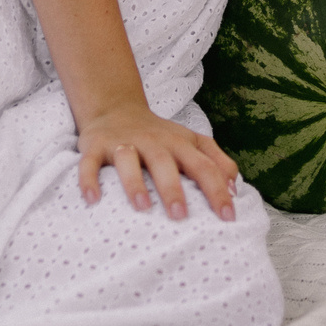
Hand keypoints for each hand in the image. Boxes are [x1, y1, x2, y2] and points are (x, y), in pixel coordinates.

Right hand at [78, 99, 238, 221]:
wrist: (116, 108)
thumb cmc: (160, 136)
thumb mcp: (192, 142)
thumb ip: (216, 161)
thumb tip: (236, 187)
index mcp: (180, 143)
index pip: (204, 166)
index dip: (217, 190)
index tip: (228, 217)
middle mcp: (153, 141)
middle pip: (165, 163)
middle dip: (173, 188)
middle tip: (180, 216)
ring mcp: (123, 143)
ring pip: (128, 160)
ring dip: (135, 183)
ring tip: (142, 207)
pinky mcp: (96, 146)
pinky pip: (89, 164)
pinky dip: (89, 180)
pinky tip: (92, 200)